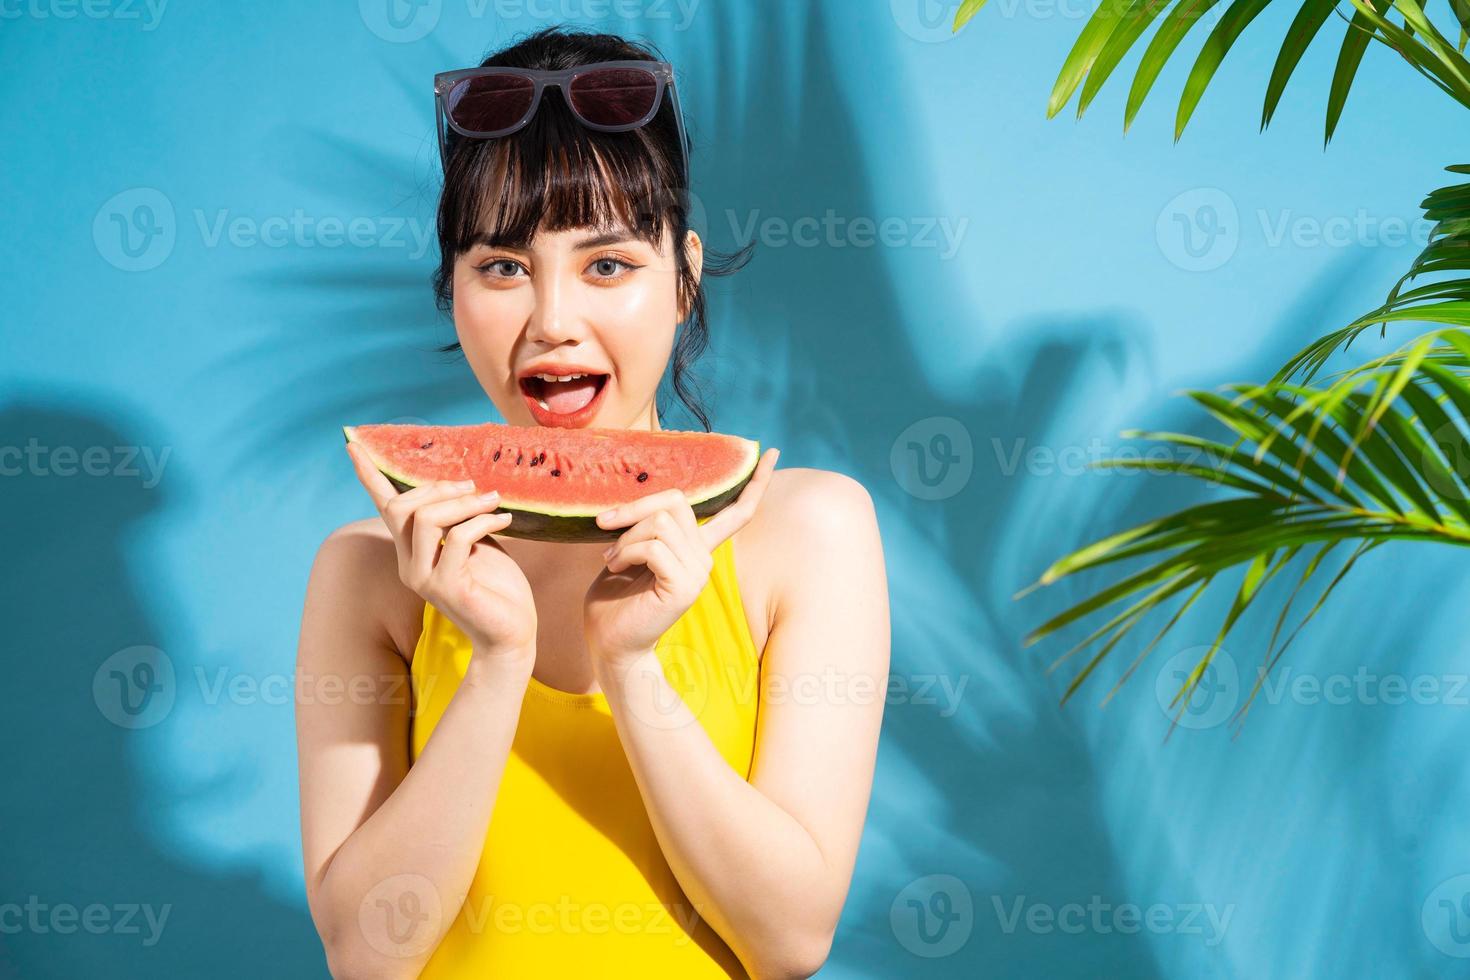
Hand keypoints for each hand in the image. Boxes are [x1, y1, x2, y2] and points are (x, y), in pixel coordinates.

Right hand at [348, 443, 536, 660]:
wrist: (512, 633)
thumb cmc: (497, 587)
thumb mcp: (475, 543)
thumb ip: (458, 519)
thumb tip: (460, 484)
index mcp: (412, 552)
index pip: (385, 508)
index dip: (370, 475)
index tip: (353, 443)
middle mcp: (410, 565)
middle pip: (402, 508)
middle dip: (438, 488)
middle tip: (474, 487)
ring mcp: (424, 579)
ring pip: (425, 519)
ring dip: (463, 503)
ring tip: (493, 502)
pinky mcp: (447, 588)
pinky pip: (456, 538)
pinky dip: (482, 522)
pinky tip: (503, 520)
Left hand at [583, 448, 778, 666]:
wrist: (609, 642)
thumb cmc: (614, 598)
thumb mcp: (632, 549)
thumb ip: (649, 524)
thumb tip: (647, 498)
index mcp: (697, 547)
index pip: (737, 511)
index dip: (755, 482)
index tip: (773, 452)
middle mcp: (704, 557)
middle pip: (678, 501)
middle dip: (635, 507)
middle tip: (606, 525)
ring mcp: (698, 572)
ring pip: (661, 523)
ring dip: (625, 537)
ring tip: (612, 558)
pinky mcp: (684, 587)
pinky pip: (654, 547)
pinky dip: (626, 552)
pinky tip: (616, 567)